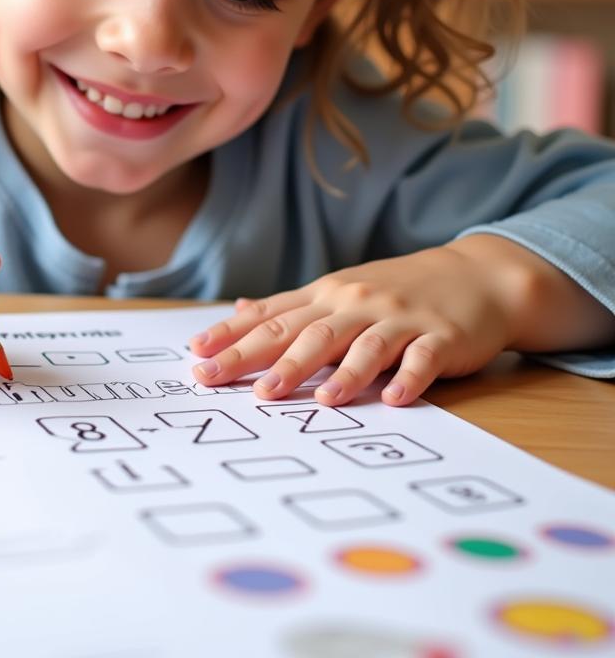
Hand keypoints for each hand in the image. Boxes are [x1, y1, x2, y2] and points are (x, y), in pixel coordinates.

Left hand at [190, 238, 523, 406]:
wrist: (478, 276)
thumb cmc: (399, 290)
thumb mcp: (341, 290)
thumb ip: (294, 306)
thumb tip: (241, 309)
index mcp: (328, 295)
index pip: (272, 315)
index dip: (232, 334)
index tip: (196, 353)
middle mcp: (356, 304)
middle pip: (305, 332)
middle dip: (262, 358)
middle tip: (225, 380)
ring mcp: (399, 319)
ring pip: (361, 346)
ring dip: (336, 373)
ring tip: (309, 398)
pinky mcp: (441, 338)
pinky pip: (422, 360)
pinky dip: (409, 378)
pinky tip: (395, 399)